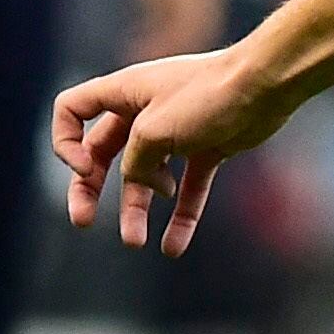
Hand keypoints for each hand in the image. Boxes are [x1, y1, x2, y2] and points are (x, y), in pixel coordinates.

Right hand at [56, 44, 286, 255]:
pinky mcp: (208, 146)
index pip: (73, 109)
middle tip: (83, 221)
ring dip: (137, 208)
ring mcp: (177, 130)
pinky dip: (181, 215)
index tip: (86, 167)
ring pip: (147, 174)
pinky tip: (173, 248)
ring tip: (134, 242)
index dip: (67, 142)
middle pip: (105, 151)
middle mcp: (145, 109)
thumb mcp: (153, 131)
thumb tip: (142, 184)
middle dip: (90, 187)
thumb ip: (135, 162)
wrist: (266, 85)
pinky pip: (188, 186)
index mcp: (123, 92)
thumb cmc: (207, 95)